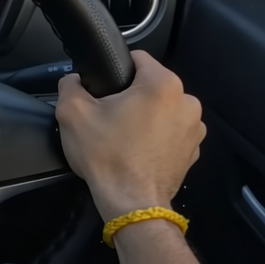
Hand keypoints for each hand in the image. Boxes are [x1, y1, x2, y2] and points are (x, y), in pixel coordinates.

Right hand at [56, 50, 204, 221]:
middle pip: (150, 85)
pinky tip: (137, 152)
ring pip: (162, 109)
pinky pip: (170, 132)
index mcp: (162, 84)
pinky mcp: (193, 151)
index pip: (137, 58)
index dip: (114, 70)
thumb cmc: (107, 158)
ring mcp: (194, 128)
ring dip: (145, 117)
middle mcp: (187, 102)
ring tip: (123, 137)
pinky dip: (156, 138)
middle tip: (108, 117)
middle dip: (130, 96)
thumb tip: (75, 80)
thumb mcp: (72, 113)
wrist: (131, 205)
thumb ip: (70, 84)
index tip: (102, 90)